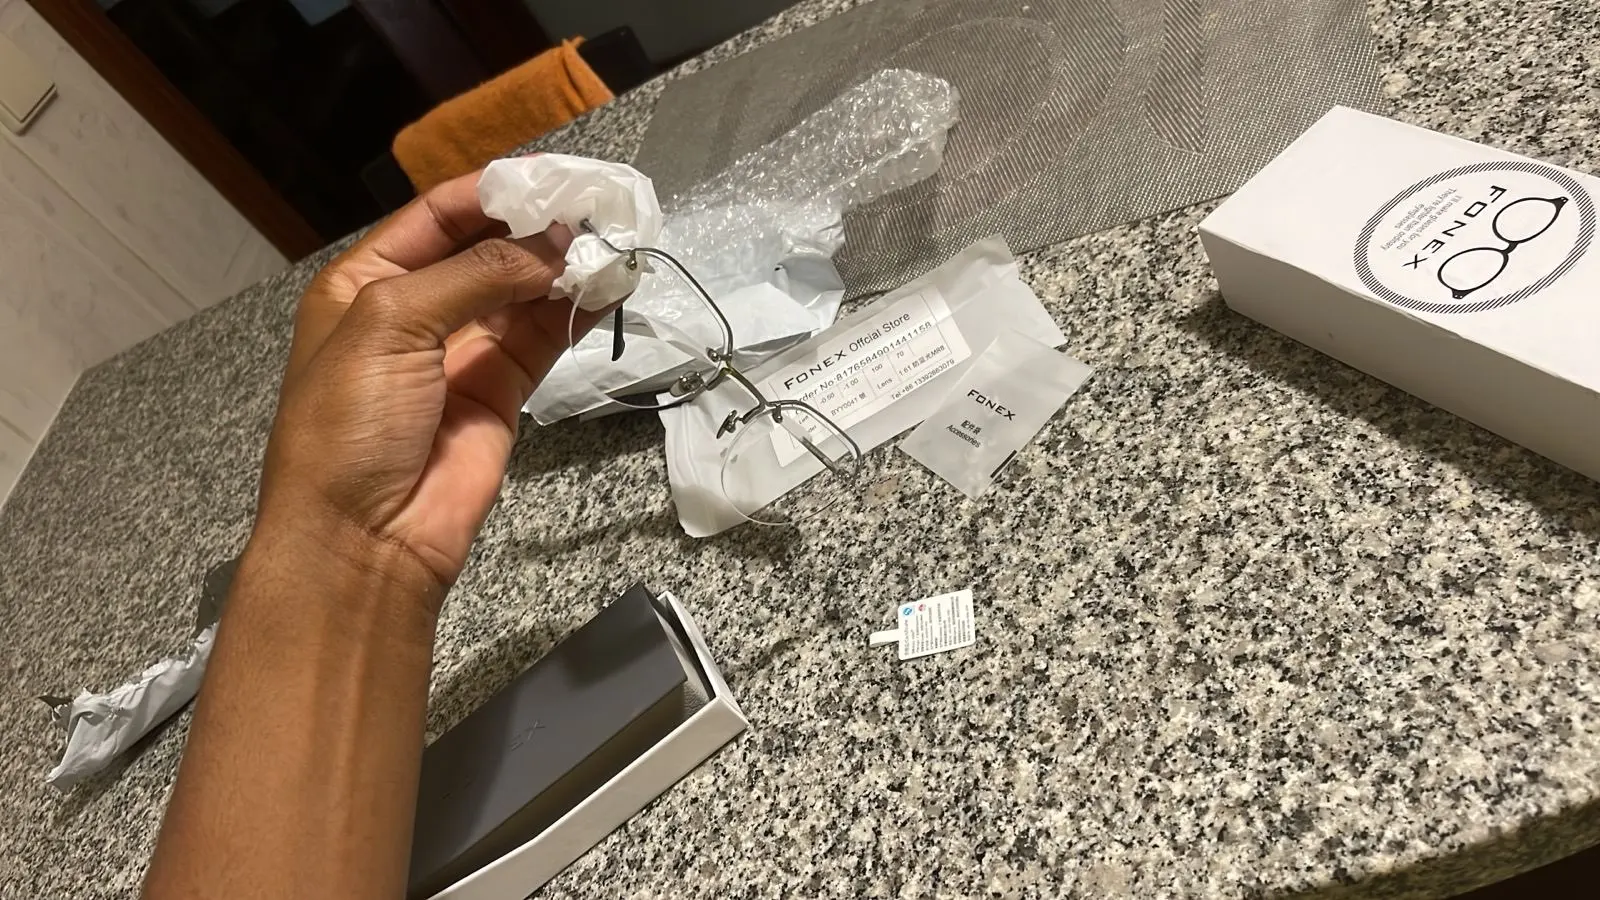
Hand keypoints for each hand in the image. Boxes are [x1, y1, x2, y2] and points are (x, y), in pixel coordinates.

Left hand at [253, 169, 606, 603]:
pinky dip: (578, 310)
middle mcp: (416, 310)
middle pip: (487, 249)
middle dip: (537, 227)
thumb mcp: (392, 324)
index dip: (492, 192)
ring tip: (614, 240)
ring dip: (565, 265)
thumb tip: (553, 242)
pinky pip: (545, 336)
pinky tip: (611, 285)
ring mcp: (463, 352)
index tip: (551, 178)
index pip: (437, 216)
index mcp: (366, 282)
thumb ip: (475, 274)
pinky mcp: (504, 390)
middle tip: (597, 206)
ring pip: (523, 291)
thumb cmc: (350, 422)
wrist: (364, 538)